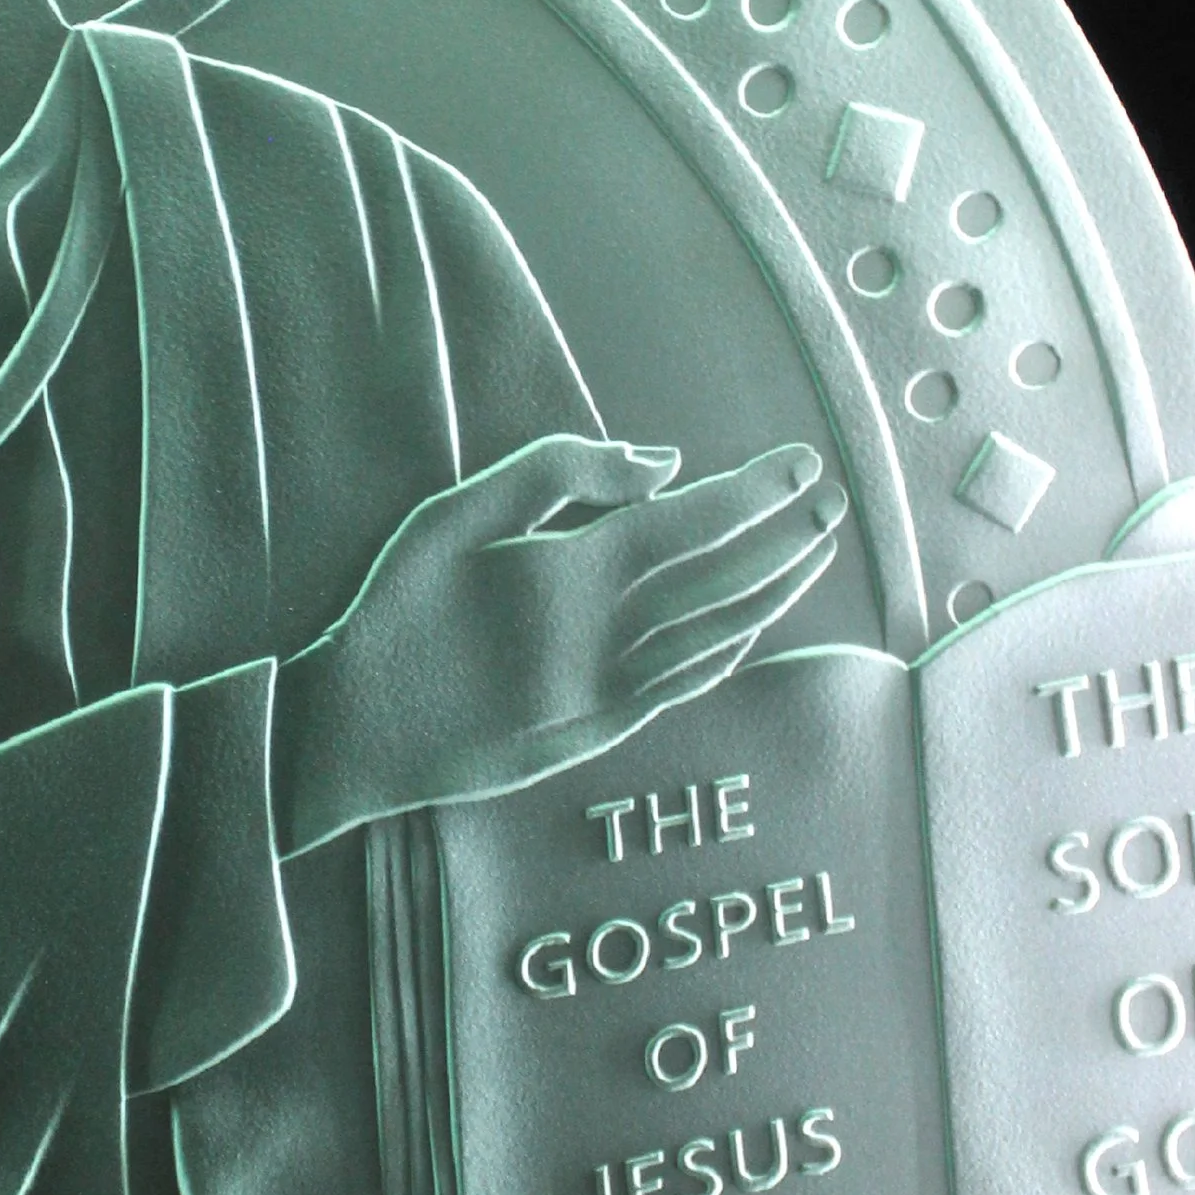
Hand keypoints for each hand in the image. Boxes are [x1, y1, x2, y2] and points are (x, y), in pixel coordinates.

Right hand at [275, 437, 846, 850]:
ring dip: (779, 590)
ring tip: (817, 554)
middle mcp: (609, 640)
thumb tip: (664, 463)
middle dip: (790, 537)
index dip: (760, 492)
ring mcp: (611, 693)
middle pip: (728, 580)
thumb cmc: (398, 609)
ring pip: (723, 634)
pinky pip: (691, 682)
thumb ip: (560, 472)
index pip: (698, 523)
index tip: (805, 463)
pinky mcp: (601, 731)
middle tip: (835, 503)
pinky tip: (755, 625)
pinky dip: (735, 647)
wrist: (359, 731)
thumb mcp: (456, 514)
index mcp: (575, 576)